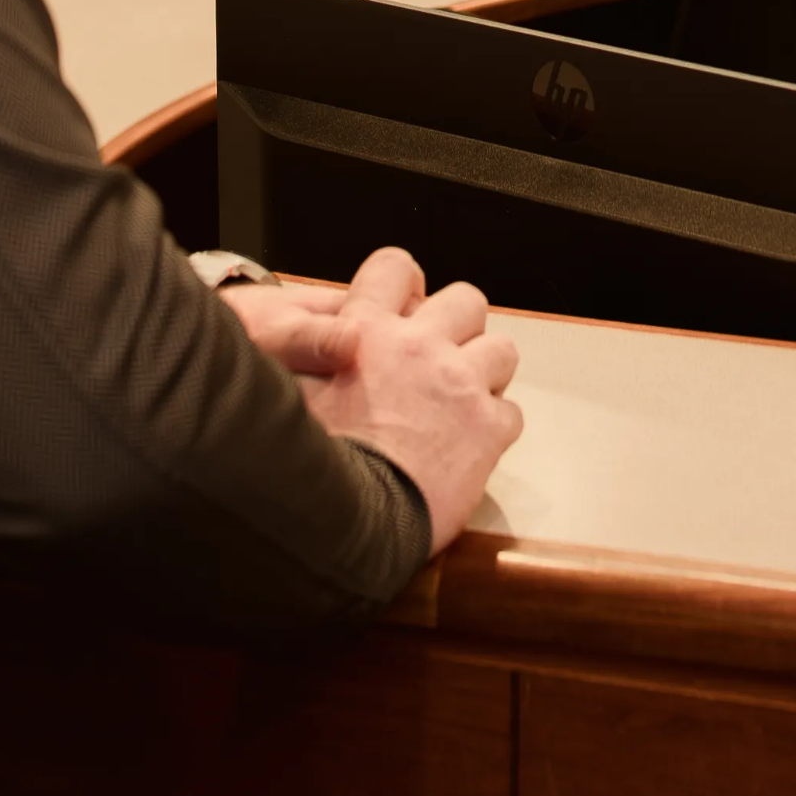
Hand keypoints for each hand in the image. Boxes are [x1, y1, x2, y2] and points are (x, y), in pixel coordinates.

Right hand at [224, 247, 520, 550]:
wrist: (343, 529)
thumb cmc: (309, 465)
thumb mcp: (285, 396)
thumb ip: (303, 358)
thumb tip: (313, 342)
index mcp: (365, 332)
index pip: (393, 267)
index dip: (401, 283)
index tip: (403, 307)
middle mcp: (420, 348)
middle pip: (466, 300)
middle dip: (458, 326)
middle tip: (438, 361)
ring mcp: (460, 385)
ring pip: (502, 350)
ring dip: (484, 372)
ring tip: (457, 404)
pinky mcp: (488, 429)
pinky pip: (510, 414)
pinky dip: (493, 429)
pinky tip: (464, 449)